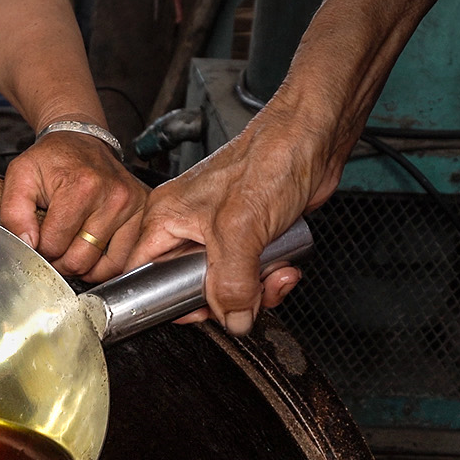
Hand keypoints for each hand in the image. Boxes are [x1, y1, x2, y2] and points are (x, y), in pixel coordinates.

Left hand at [1, 131, 148, 281]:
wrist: (80, 140)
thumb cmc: (52, 159)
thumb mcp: (20, 176)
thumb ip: (14, 213)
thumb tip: (28, 245)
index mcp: (82, 186)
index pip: (54, 245)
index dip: (40, 247)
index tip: (39, 235)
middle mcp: (113, 197)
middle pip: (79, 260)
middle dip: (60, 260)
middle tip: (54, 243)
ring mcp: (131, 206)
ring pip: (102, 267)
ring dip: (82, 265)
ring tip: (71, 247)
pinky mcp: (142, 214)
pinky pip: (123, 260)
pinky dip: (104, 266)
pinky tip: (91, 252)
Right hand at [128, 101, 340, 334]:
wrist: (315, 139)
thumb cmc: (270, 159)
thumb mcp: (240, 232)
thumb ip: (231, 285)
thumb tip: (233, 320)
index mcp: (166, 219)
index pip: (144, 275)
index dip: (165, 300)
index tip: (195, 312)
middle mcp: (188, 227)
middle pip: (189, 288)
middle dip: (224, 299)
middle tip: (241, 297)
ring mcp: (220, 234)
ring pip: (225, 286)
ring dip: (254, 291)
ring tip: (272, 275)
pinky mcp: (249, 238)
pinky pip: (250, 276)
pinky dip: (269, 279)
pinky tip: (284, 266)